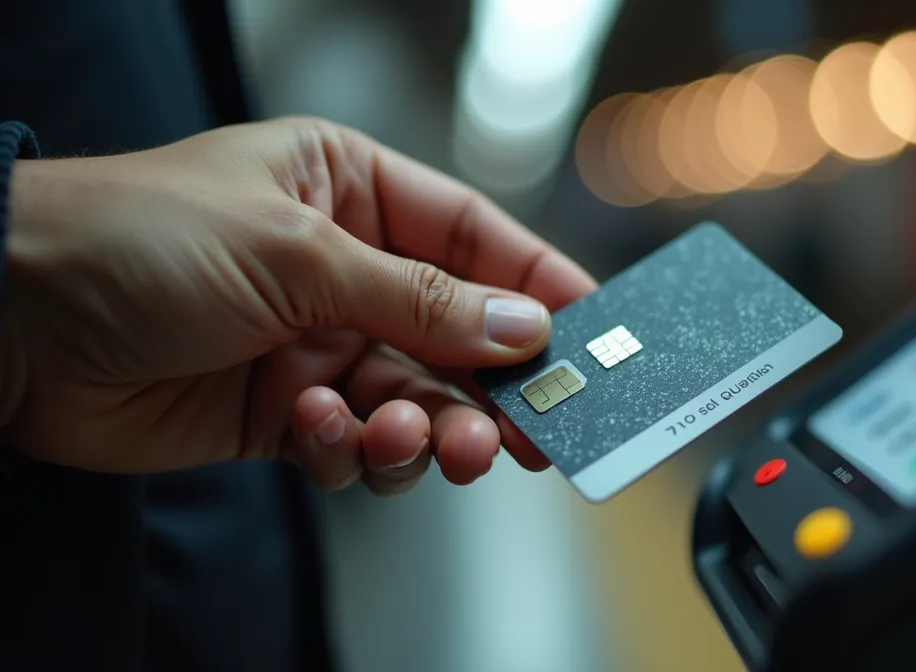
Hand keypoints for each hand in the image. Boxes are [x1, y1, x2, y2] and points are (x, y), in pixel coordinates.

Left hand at [0, 116, 595, 494]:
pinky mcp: (281, 409)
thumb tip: (522, 325)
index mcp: (348, 190)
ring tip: (420, 444)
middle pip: (455, 333)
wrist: (5, 323)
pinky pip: (353, 441)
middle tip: (524, 432)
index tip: (589, 336)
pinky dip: (352, 450)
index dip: (536, 286)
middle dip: (488, 386)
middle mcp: (339, 265)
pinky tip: (325, 434)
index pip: (472, 239)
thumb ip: (418, 299)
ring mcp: (313, 341)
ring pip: (413, 399)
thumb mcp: (294, 252)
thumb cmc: (132, 237)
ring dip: (425, 430)